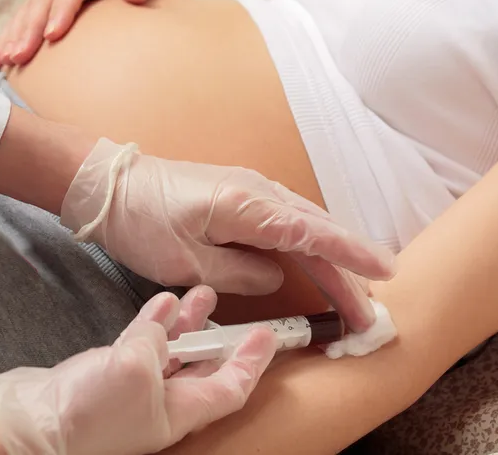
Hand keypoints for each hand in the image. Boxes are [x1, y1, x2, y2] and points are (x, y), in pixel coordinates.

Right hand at [0, 0, 188, 67]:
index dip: (61, 10)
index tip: (52, 36)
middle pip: (45, 0)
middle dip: (28, 29)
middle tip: (18, 57)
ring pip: (30, 10)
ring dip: (13, 36)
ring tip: (0, 62)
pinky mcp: (55, 6)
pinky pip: (28, 19)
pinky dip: (12, 38)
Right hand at [0, 286, 276, 454]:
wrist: (27, 427)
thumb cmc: (87, 415)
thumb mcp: (134, 369)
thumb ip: (155, 341)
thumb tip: (159, 324)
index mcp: (180, 412)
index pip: (231, 388)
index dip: (254, 363)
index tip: (270, 337)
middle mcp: (162, 402)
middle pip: (205, 368)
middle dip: (223, 338)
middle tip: (240, 311)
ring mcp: (134, 387)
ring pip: (173, 351)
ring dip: (189, 323)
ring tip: (202, 293)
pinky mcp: (108, 373)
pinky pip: (141, 343)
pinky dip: (153, 322)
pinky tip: (161, 301)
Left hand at [61, 139, 395, 330]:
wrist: (112, 187)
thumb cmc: (141, 221)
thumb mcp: (185, 261)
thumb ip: (238, 272)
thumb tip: (275, 277)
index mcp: (247, 206)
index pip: (313, 233)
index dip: (352, 255)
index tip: (386, 272)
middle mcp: (258, 193)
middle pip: (317, 233)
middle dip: (349, 271)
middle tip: (369, 310)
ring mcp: (251, 192)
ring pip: (305, 227)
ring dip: (331, 260)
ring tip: (355, 294)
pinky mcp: (241, 199)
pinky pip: (285, 225)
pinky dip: (308, 246)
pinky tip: (318, 264)